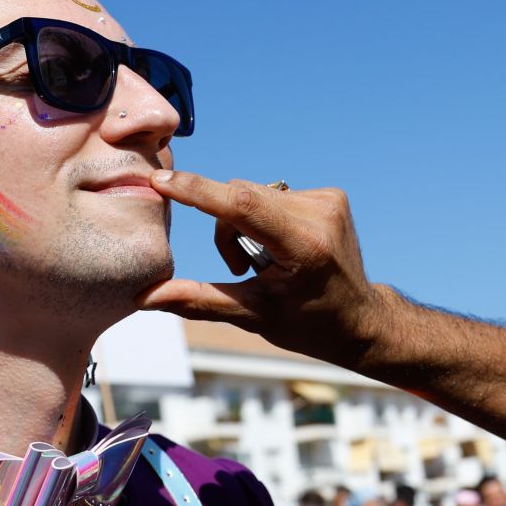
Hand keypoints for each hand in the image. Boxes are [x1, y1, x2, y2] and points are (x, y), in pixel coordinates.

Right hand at [133, 172, 399, 365]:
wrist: (360, 319)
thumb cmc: (308, 324)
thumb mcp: (253, 317)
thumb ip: (198, 300)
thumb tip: (146, 297)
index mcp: (304, 245)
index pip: (242, 206)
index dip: (198, 191)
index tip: (162, 181)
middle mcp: (321, 214)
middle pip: (239, 196)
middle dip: (225, 228)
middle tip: (241, 269)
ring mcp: (329, 201)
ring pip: (253, 194)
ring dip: (243, 224)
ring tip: (265, 263)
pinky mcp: (331, 195)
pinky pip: (273, 194)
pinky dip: (264, 217)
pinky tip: (283, 247)